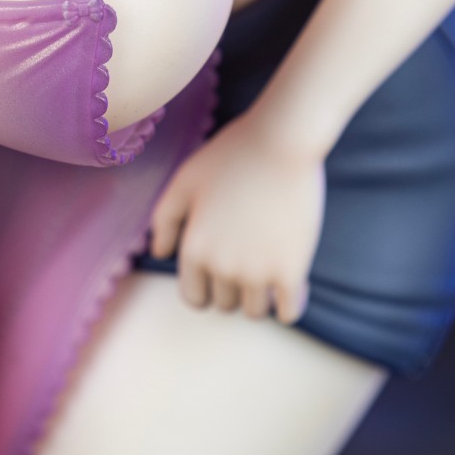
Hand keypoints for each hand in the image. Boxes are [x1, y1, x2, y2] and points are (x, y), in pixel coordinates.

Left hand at [148, 109, 324, 322]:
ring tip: (269, 273)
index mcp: (194, 249)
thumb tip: (161, 255)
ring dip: (260, 298)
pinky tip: (293, 286)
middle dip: (232, 288)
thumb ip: (164, 220)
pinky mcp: (292, 271)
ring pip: (254, 311)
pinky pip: (290, 313)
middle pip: (225, 304)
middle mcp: (221, 267)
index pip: (194, 297)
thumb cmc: (232, 156)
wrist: (282, 141)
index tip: (218, 276)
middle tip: (248, 262)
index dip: (205, 288)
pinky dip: (289, 306)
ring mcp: (257, 272)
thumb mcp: (184, 181)